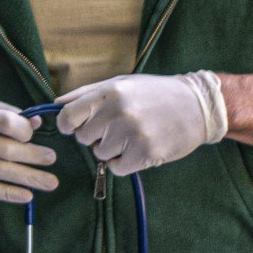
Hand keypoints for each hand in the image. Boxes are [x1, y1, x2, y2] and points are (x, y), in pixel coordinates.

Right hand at [0, 97, 58, 202]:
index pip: (6, 122)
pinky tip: (27, 195)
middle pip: (7, 150)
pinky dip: (10, 194)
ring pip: (1, 172)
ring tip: (50, 182)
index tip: (30, 135)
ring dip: (30, 178)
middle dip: (34, 156)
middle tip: (52, 159)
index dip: (24, 130)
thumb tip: (37, 125)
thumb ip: (5, 113)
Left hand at [55, 71, 226, 175]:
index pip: (68, 116)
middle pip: (83, 138)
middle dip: (95, 136)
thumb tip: (55, 103)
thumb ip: (86, 93)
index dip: (68, 125)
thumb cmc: (154, 93)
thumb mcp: (120, 83)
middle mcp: (118, 112)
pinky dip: (124, 163)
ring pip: (100, 154)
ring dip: (112, 150)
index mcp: (109, 92)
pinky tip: (138, 149)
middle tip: (116, 128)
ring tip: (131, 136)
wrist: (197, 106)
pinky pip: (118, 168)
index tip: (75, 127)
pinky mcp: (146, 153)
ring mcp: (133, 133)